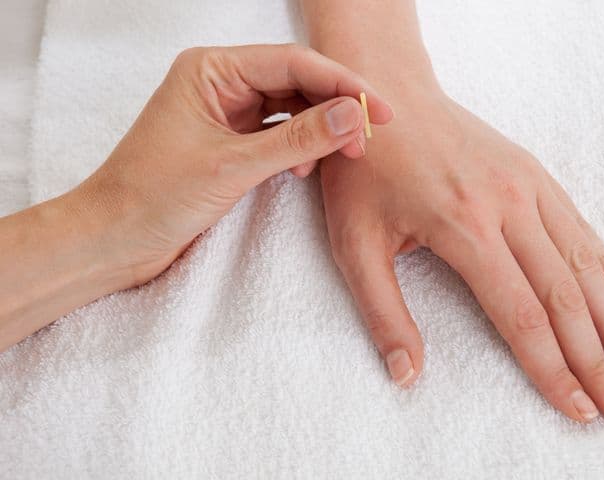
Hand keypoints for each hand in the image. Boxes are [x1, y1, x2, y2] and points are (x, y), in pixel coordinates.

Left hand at [0, 44, 392, 351]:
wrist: (114, 239)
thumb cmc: (152, 196)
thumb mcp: (233, 166)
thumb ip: (298, 138)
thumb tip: (352, 113)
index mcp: (211, 70)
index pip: (293, 63)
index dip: (342, 84)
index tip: (379, 109)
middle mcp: (219, 84)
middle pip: (296, 82)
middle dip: (335, 108)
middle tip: (367, 137)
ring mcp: (225, 113)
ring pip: (290, 109)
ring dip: (320, 130)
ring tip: (343, 155)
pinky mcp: (230, 143)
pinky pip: (278, 134)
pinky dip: (299, 148)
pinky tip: (305, 167)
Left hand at [320, 83, 603, 422]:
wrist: (381, 93)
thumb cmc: (362, 169)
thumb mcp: (354, 242)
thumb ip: (383, 311)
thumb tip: (406, 374)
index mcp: (462, 227)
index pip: (520, 315)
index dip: (551, 368)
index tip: (576, 408)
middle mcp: (506, 204)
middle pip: (563, 296)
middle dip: (595, 358)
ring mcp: (525, 183)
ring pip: (582, 261)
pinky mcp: (531, 169)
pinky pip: (578, 223)